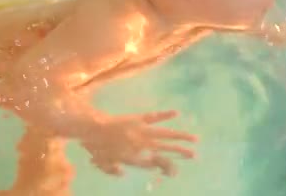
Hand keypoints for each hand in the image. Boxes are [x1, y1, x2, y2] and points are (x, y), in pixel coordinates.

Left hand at [80, 110, 196, 176]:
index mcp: (134, 157)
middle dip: (181, 152)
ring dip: (180, 136)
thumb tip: (123, 173)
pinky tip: (176, 113)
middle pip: (165, 149)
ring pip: (165, 134)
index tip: (175, 170)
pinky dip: (165, 115)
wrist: (91, 129)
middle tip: (194, 155)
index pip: (155, 164)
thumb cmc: (95, 147)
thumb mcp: (103, 164)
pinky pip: (154, 117)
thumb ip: (114, 170)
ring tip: (193, 138)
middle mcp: (141, 145)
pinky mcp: (138, 119)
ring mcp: (141, 131)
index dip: (166, 166)